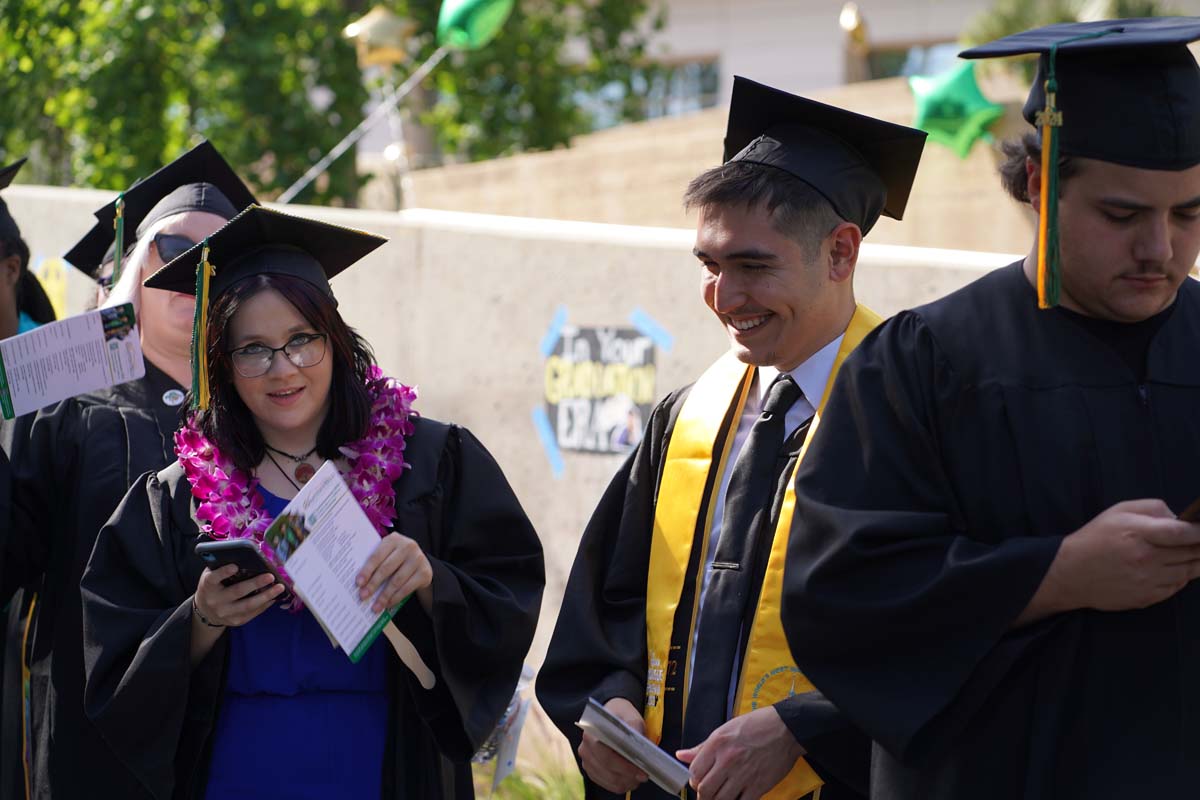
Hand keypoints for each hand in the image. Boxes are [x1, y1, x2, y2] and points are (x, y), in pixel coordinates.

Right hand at [194, 565, 285, 626]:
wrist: (207, 611)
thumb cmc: (214, 586)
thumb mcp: (212, 574)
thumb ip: (223, 565)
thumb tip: (245, 552)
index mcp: (208, 585)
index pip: (213, 578)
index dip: (224, 572)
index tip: (235, 566)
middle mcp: (215, 600)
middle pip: (237, 592)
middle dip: (255, 583)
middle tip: (271, 576)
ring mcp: (225, 613)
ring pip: (248, 605)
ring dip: (266, 596)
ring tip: (279, 588)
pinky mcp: (236, 621)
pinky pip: (253, 613)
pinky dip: (265, 604)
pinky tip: (274, 596)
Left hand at [356, 532, 431, 612]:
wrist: (419, 561)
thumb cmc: (396, 558)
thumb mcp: (387, 554)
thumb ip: (376, 562)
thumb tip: (359, 584)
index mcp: (393, 539)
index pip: (377, 556)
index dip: (367, 570)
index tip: (358, 583)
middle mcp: (408, 546)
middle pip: (386, 568)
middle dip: (373, 584)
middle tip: (363, 596)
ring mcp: (418, 559)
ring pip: (397, 580)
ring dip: (384, 595)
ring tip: (375, 606)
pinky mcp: (425, 572)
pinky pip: (407, 588)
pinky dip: (396, 598)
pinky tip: (388, 604)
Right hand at [578, 697, 647, 793]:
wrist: (612, 716)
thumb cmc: (621, 716)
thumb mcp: (631, 716)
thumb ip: (635, 728)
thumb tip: (638, 747)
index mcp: (591, 734)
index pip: (606, 756)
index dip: (625, 766)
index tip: (641, 770)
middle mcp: (585, 749)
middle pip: (608, 771)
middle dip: (628, 775)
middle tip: (644, 775)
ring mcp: (587, 762)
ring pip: (609, 780)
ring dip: (627, 781)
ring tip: (640, 776)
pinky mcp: (592, 771)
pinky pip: (608, 784)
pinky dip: (621, 784)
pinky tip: (631, 778)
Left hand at [676, 706, 804, 799]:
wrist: (786, 729)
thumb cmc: (757, 726)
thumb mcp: (725, 729)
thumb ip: (702, 747)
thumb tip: (681, 755)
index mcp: (717, 744)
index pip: (694, 771)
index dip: (694, 780)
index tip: (699, 781)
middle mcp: (728, 760)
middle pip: (704, 790)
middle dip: (703, 795)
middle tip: (708, 792)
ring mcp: (743, 775)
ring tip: (722, 795)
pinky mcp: (758, 786)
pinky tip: (738, 796)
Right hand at [1045, 499, 1199, 614]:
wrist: (1070, 573)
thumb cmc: (1094, 539)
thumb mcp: (1118, 512)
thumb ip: (1152, 508)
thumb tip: (1180, 518)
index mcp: (1138, 533)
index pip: (1181, 532)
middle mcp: (1145, 558)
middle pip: (1191, 553)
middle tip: (1199, 542)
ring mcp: (1148, 580)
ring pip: (1188, 571)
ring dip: (1195, 562)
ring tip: (1191, 554)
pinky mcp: (1147, 597)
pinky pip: (1177, 587)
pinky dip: (1181, 578)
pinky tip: (1172, 569)